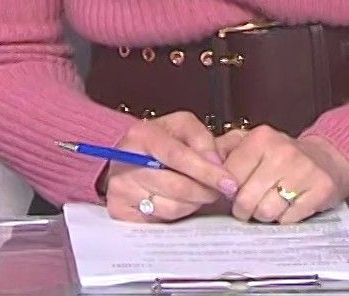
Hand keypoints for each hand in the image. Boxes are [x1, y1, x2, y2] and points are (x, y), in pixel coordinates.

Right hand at [101, 111, 240, 223]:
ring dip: (194, 203)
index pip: (179, 156)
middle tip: (220, 190)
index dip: (207, 171)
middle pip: (177, 186)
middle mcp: (126, 161)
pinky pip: (161, 219)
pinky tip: (182, 202)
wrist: (128, 157)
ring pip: (172, 207)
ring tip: (200, 193)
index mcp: (142, 134)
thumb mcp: (181, 129)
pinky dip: (179, 212)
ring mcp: (120, 188)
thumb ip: (203, 140)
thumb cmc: (160, 142)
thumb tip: (219, 163)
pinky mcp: (119, 210)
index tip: (229, 182)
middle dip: (205, 190)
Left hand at [215, 125, 348, 223]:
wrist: (326, 159)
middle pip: (245, 200)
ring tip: (270, 202)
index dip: (228, 191)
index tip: (235, 190)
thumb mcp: (252, 144)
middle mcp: (282, 151)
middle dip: (245, 208)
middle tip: (251, 203)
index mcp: (261, 138)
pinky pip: (289, 219)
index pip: (228, 178)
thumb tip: (200, 164)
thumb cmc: (281, 156)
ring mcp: (304, 170)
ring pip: (266, 213)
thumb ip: (223, 150)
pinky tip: (289, 205)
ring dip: (265, 215)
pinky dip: (285, 218)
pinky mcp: (321, 189)